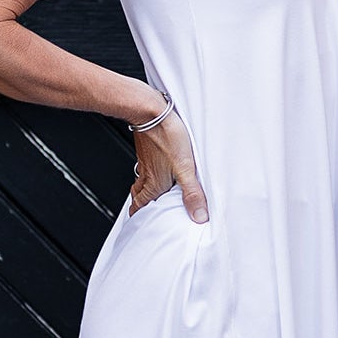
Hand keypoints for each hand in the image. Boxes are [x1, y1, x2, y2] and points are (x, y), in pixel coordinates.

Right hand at [130, 104, 208, 221]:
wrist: (151, 111)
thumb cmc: (167, 136)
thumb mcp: (186, 169)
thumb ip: (193, 194)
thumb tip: (199, 217)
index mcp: (154, 184)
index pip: (140, 207)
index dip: (139, 218)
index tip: (140, 226)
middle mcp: (146, 175)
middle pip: (138, 196)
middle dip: (140, 207)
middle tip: (144, 214)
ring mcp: (145, 161)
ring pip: (141, 181)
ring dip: (144, 190)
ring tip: (151, 196)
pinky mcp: (147, 148)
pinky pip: (145, 166)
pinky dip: (149, 173)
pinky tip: (158, 168)